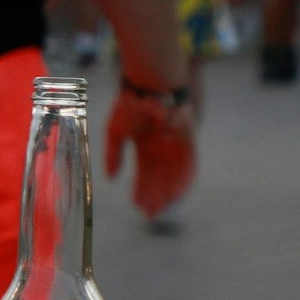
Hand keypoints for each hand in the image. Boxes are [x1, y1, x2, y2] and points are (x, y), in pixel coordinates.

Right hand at [104, 89, 196, 219]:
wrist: (148, 85)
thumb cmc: (130, 105)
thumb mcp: (115, 134)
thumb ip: (113, 156)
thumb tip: (110, 178)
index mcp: (146, 146)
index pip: (145, 174)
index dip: (141, 189)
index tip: (136, 205)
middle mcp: (162, 148)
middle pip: (160, 178)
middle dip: (155, 196)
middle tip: (149, 215)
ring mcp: (176, 145)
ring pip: (174, 176)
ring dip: (168, 193)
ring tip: (160, 208)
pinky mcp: (189, 142)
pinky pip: (189, 167)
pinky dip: (183, 182)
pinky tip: (175, 196)